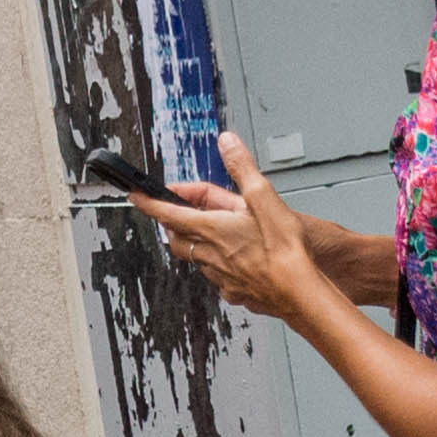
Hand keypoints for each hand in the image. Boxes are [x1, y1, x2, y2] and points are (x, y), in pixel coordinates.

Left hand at [126, 136, 351, 322]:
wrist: (300, 292)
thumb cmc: (284, 250)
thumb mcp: (264, 197)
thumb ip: (242, 168)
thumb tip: (227, 143)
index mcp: (213, 228)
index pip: (169, 213)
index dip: (149, 203)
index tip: (136, 196)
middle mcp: (210, 255)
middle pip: (177, 239)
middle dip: (172, 225)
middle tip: (176, 214)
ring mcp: (221, 277)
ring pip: (197, 260)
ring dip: (197, 246)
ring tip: (213, 236)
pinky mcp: (235, 293)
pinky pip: (217, 278)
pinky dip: (219, 267)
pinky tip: (236, 263)